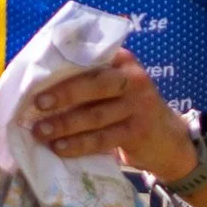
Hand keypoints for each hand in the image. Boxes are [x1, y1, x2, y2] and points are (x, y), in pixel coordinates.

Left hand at [25, 51, 196, 181]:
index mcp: (123, 61)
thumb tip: (41, 84)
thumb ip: (91, 78)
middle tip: (37, 104)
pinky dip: (79, 144)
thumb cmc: (129, 109)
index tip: (38, 74)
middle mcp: (133, 79)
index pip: (92, 58)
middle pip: (95, 85)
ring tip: (40, 131)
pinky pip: (102, 139)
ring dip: (65, 124)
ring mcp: (138, 106)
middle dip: (63, 94)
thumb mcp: (118, 86)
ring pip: (95, 115)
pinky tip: (60, 148)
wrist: (169, 140)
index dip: (64, 65)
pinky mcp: (137, 132)